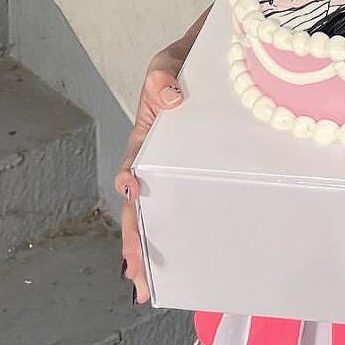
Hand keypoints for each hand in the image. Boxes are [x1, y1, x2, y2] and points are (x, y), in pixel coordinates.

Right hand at [114, 47, 185, 302]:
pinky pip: (198, 204)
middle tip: (136, 277)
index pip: (132, 166)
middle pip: (141, 207)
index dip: (128, 182)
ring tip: (149, 286)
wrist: (215, 58)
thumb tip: (169, 98)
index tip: (131, 191)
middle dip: (135, 241)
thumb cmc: (182, 65)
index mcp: (146, 139)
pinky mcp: (206, 171)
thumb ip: (162, 76)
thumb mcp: (167, 63)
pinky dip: (192, 233)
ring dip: (156, 249)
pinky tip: (195, 260)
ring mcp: (181, 170)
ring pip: (166, 214)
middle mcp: (160, 161)